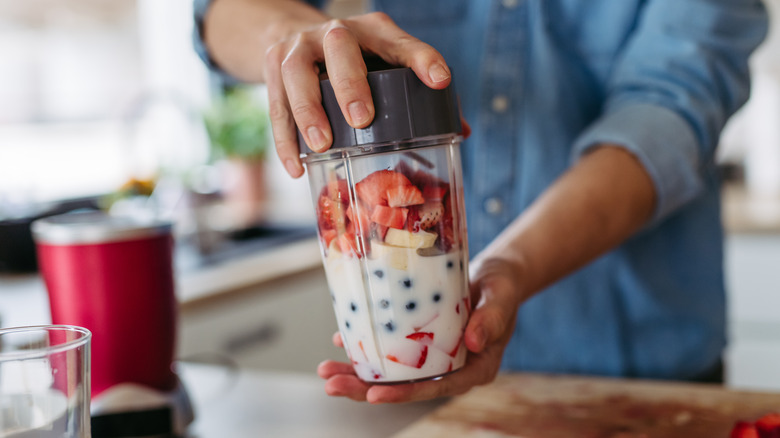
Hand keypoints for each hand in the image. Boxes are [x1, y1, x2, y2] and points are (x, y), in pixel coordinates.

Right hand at [263, 12, 451, 177]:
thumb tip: (460, 131)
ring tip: (322, 145)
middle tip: (362, 119)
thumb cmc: (354, 60)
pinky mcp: (272, 67)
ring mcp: (299, 47)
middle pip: (340, 47)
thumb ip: (418, 92)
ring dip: (308, 110)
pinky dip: (285, 138)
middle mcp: (335, 33)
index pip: (401, 42)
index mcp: (373, 32)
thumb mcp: (385, 62)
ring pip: (297, 73)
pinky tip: (297, 166)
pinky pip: (275, 103)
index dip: (422, 59)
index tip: (440, 81)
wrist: (293, 35)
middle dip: (350, 83)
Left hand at [317, 257, 524, 402]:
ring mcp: (432, 357)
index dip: (404, 394)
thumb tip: (475, 342)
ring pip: (392, 371)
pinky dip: (366, 346)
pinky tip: (342, 341)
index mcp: (474, 369)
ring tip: (326, 370)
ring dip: (357, 372)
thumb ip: (492, 318)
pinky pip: (390, 349)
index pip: (436, 388)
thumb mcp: (501, 298)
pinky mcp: (420, 340)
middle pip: (405, 386)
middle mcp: (450, 368)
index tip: (373, 395)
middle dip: (364, 389)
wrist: (496, 275)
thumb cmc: (502, 287)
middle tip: (332, 384)